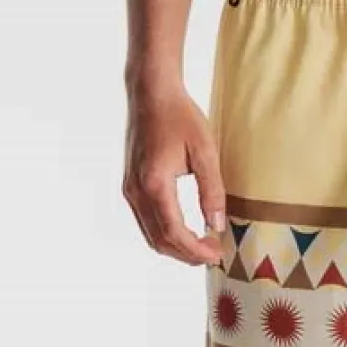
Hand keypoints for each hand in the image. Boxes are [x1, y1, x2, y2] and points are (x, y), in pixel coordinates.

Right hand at [122, 86, 224, 265]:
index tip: (217, 254)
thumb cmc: (179, 116)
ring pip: (151, 236)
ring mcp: (130, 189)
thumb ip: (212, 191)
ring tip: (203, 245)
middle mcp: (137, 191)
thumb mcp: (205, 152)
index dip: (196, 250)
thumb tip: (216, 225)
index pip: (174, 233)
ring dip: (177, 247)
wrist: (151, 92)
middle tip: (214, 252)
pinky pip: (146, 222)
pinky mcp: (131, 186)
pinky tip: (186, 230)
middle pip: (160, 241)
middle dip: (188, 254)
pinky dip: (166, 234)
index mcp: (155, 184)